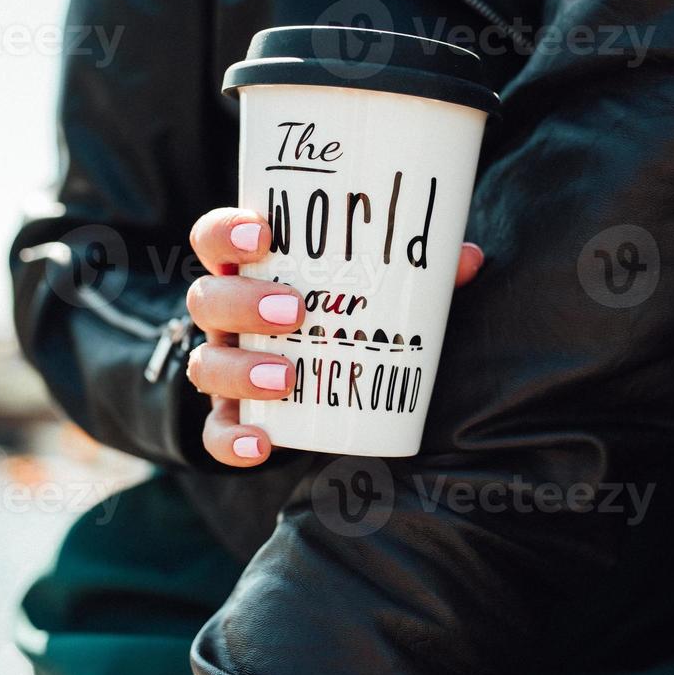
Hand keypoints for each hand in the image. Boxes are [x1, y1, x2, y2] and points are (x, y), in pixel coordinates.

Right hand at [185, 207, 484, 466]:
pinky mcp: (233, 418)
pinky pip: (215, 433)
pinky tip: (263, 442)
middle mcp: (228, 318)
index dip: (227, 231)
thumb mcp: (376, 290)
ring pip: (205, 364)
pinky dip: (233, 441)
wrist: (330, 388)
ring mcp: (225, 368)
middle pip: (207, 298)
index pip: (215, 238)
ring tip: (288, 378)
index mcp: (251, 271)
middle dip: (243, 303)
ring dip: (240, 370)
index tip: (264, 234)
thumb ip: (416, 272)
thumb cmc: (347, 317)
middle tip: (293, 311)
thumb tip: (468, 259)